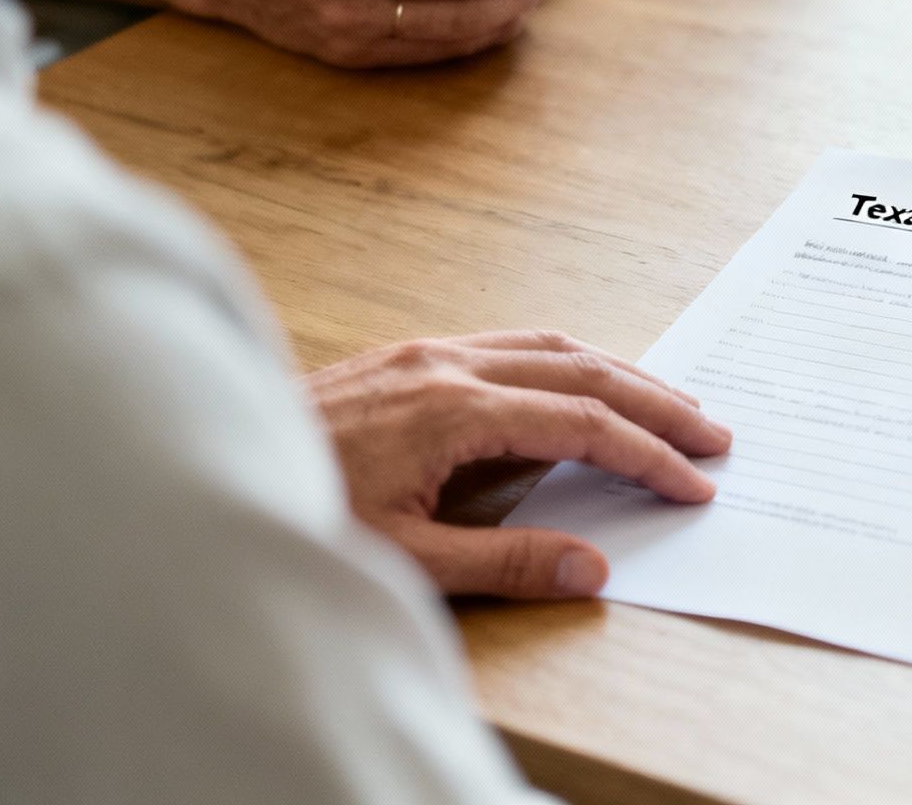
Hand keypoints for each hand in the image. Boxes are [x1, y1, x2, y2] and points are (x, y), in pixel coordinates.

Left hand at [306, 330, 731, 599]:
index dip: (647, 455)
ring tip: (670, 404)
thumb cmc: (294, 513)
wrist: (196, 476)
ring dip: (619, 374)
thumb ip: (506, 561)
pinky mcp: (405, 356)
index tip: (695, 483)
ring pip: (549, 345)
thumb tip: (594, 567)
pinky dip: (567, 361)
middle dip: (657, 403)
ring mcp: (423, 352)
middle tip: (715, 435)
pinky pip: (509, 343)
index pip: (581, 423)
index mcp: (451, 408)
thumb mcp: (403, 558)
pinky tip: (581, 382)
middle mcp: (444, 364)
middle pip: (581, 370)